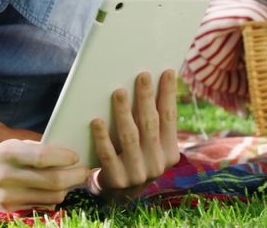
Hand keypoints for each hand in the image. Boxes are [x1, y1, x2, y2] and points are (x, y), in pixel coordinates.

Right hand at [0, 139, 89, 210]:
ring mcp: (5, 198)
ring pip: (50, 198)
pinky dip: (50, 201)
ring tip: (69, 181)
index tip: (75, 156)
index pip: (42, 157)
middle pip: (52, 181)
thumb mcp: (5, 146)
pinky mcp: (5, 213)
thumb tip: (63, 152)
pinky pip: (38, 209)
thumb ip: (32, 149)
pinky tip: (51, 193)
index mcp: (6, 153)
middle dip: (74, 176)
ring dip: (65, 189)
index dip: (64, 157)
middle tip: (83, 171)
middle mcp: (5, 176)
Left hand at [89, 69, 179, 201]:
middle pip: (151, 124)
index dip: (169, 94)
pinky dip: (102, 137)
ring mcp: (137, 174)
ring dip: (123, 113)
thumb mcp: (149, 145)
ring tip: (118, 92)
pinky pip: (107, 155)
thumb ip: (151, 123)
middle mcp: (157, 163)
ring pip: (130, 137)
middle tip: (141, 75)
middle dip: (146, 97)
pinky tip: (96, 120)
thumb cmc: (134, 158)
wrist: (119, 196)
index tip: (168, 71)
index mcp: (170, 152)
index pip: (170, 118)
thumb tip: (149, 83)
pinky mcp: (117, 180)